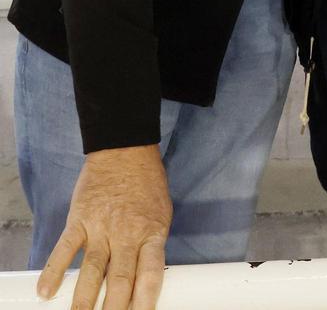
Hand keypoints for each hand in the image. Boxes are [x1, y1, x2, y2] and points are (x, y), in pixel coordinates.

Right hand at [38, 144, 172, 309]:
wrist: (125, 152)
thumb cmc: (146, 185)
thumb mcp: (160, 215)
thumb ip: (151, 247)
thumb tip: (145, 282)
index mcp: (152, 234)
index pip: (150, 276)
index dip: (144, 303)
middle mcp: (127, 234)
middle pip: (120, 280)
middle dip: (113, 309)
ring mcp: (102, 227)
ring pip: (93, 271)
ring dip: (83, 301)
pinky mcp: (79, 220)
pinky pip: (65, 249)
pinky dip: (54, 271)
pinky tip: (46, 292)